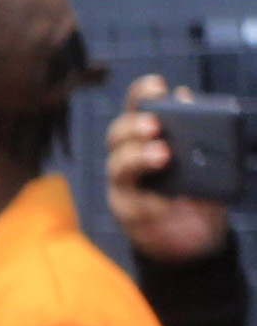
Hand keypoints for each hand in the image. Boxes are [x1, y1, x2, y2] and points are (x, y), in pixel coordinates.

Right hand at [110, 74, 229, 267]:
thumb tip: (186, 97)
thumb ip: (197, 129)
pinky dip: (149, 200)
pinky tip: (166, 200)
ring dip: (136, 158)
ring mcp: (125, 186)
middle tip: (155, 126)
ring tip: (162, 157)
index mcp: (149, 137)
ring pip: (117, 166)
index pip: (137, 108)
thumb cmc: (199, 191)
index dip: (141, 94)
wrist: (196, 239)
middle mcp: (129, 157)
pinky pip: (132, 204)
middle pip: (117, 135)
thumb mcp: (208, 158)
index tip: (157, 87)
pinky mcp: (129, 214)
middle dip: (133, 127)